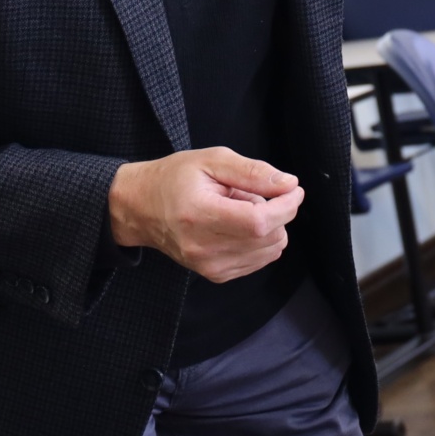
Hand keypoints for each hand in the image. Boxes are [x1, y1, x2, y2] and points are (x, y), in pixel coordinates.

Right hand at [110, 149, 302, 281]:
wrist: (141, 208)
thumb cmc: (173, 180)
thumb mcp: (212, 161)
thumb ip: (253, 172)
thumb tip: (289, 185)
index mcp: (200, 215)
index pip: (260, 221)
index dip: (286, 206)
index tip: (293, 190)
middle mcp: (204, 247)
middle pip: (270, 237)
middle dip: (276, 212)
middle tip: (250, 193)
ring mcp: (210, 265)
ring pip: (270, 250)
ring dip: (267, 227)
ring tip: (238, 209)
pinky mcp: (216, 274)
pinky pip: (259, 260)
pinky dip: (260, 241)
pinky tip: (236, 226)